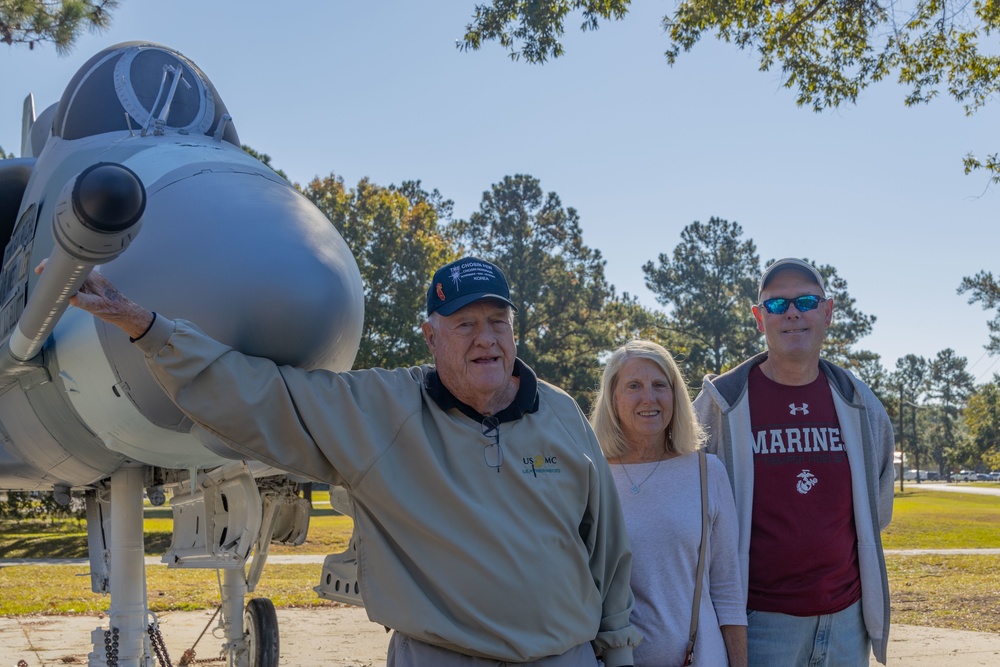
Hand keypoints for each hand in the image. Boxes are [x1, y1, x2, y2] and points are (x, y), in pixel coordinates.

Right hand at [34, 260, 154, 339]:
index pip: (70, 266)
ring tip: (48, 281)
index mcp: (90, 277)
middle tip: (42, 274)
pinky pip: (74, 280)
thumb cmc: (113, 308)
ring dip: (59, 277)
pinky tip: (60, 288)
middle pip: (68, 268)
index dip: (55, 265)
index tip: (43, 268)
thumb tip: (72, 299)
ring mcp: (89, 279)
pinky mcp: (89, 285)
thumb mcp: (96, 306)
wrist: (123, 311)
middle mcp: (89, 275)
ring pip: (70, 274)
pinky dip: (65, 282)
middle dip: (54, 270)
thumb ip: (83, 302)